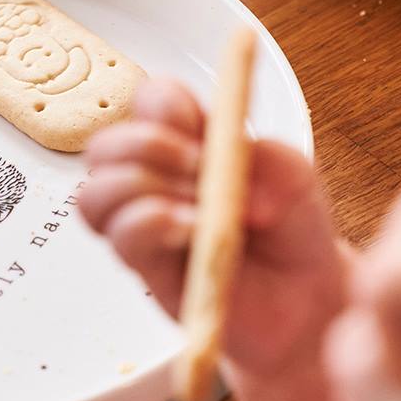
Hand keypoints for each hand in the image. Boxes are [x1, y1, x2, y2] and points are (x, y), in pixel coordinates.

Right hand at [81, 78, 346, 378]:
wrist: (306, 298)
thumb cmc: (293, 230)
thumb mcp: (297, 179)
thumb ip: (271, 157)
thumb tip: (231, 165)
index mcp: (188, 142)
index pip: (149, 103)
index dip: (163, 105)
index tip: (199, 126)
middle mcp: (157, 180)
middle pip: (104, 146)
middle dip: (147, 146)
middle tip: (199, 166)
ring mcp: (145, 224)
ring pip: (94, 194)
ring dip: (140, 187)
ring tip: (196, 207)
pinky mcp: (148, 267)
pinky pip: (121, 236)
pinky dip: (153, 223)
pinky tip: (193, 231)